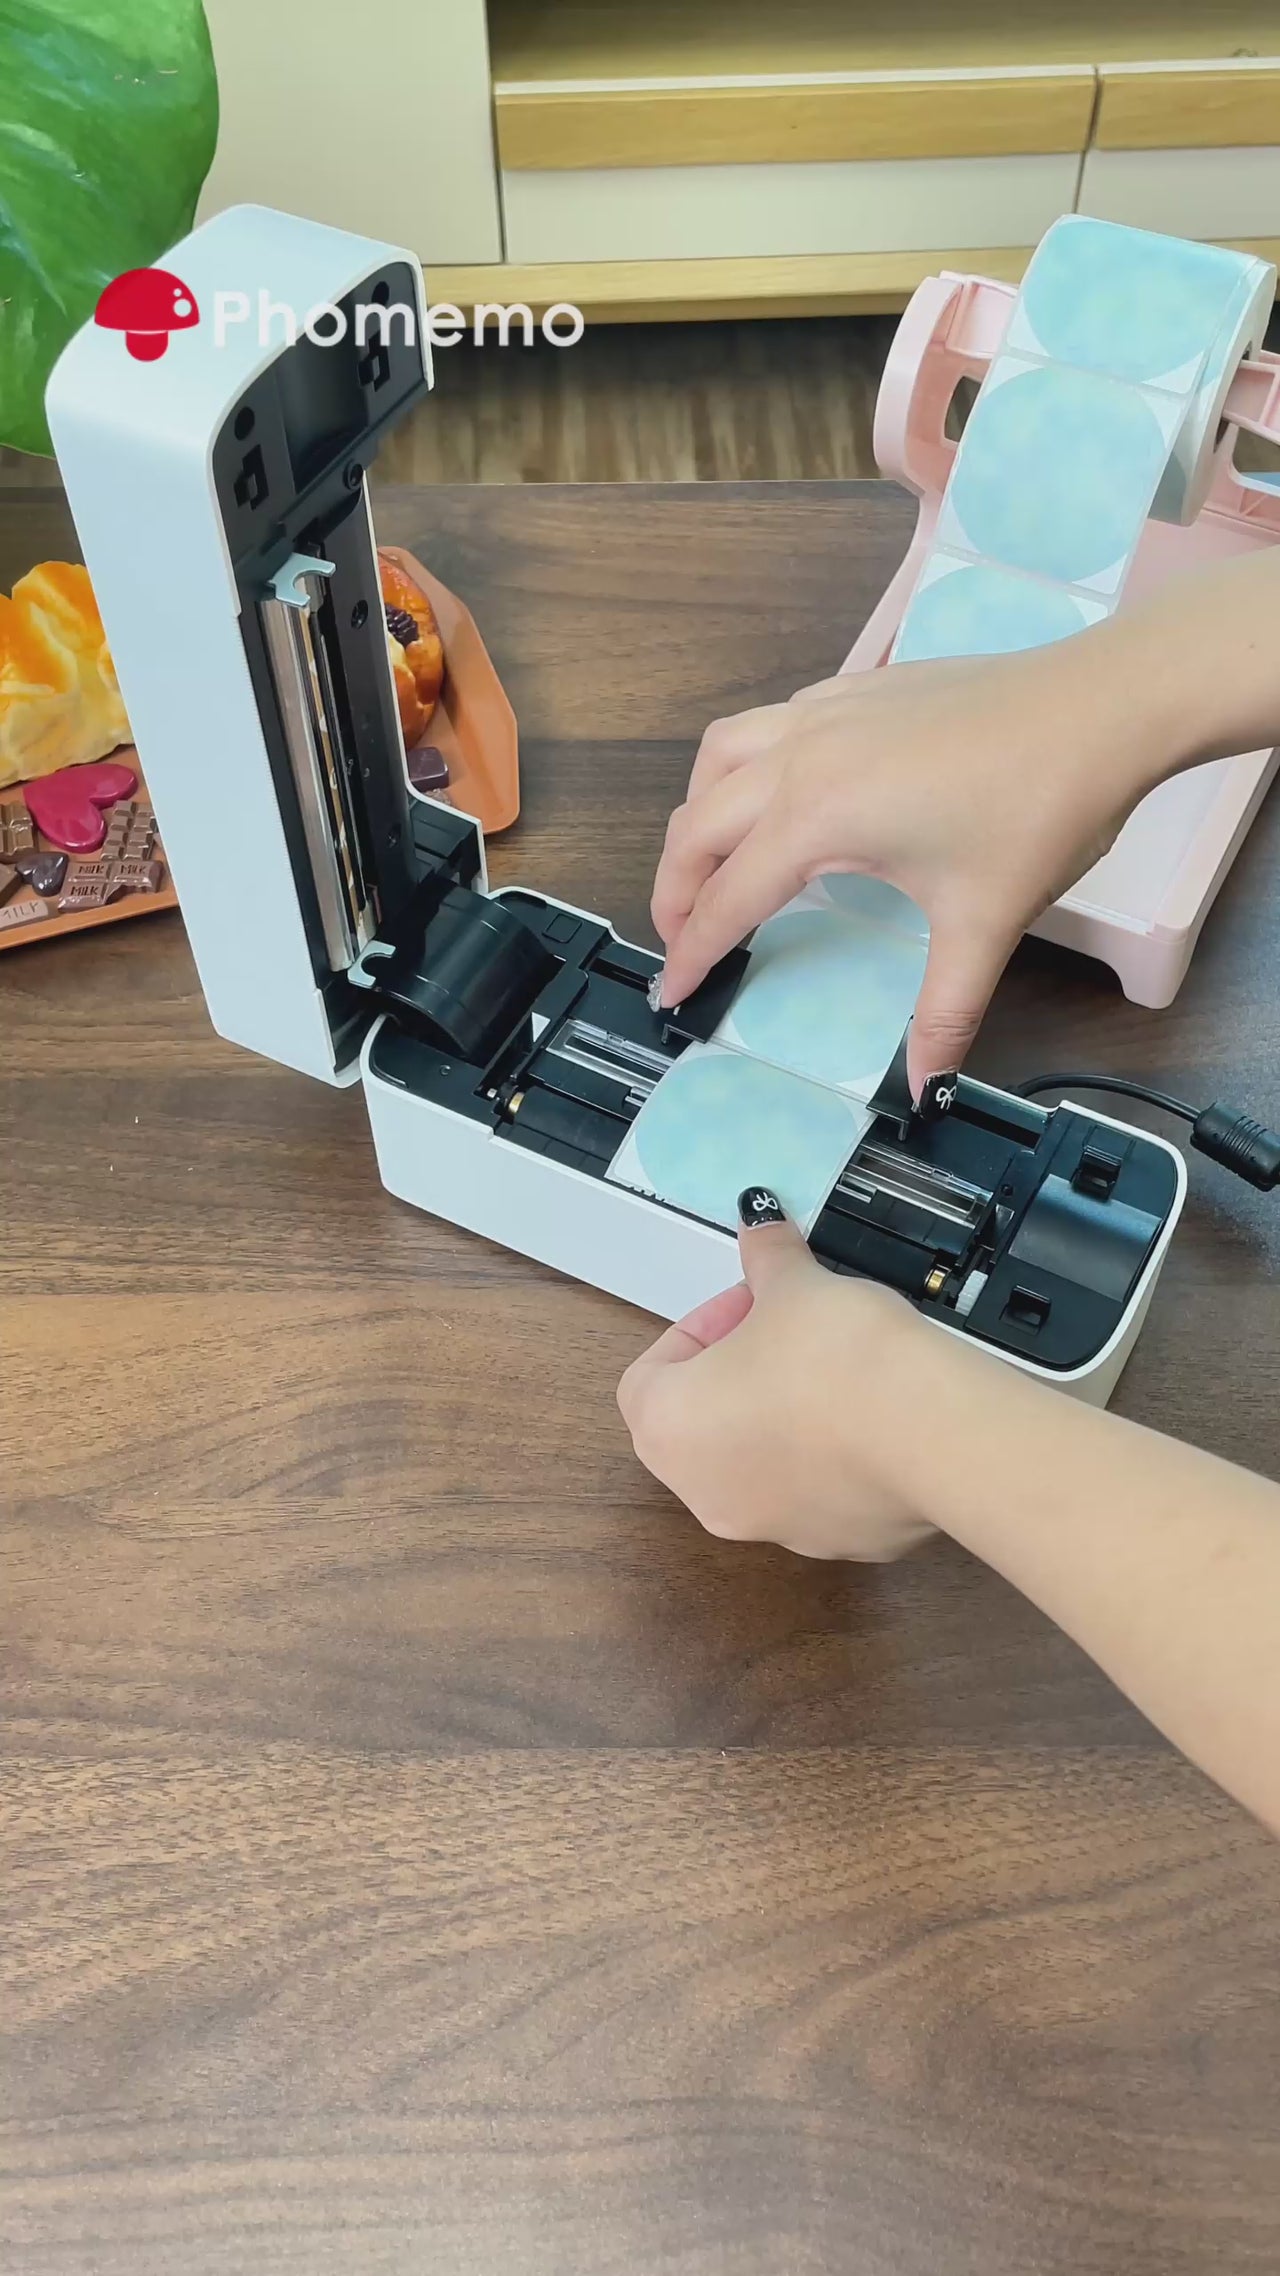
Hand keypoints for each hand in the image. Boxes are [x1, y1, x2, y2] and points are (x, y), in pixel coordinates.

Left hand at [617, 1191, 945, 1560]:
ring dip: (782, 1414)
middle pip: (701, 1423)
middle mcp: (706, 1493)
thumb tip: (758, 1221)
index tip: (752, 1302)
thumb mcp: (794, 1285)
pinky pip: (817, 1489)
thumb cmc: (838, 1358)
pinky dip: (832, 1453)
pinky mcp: (837, 1544)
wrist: (933, 1433)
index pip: (650, 1376)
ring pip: (758, 1462)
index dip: (701, 1327)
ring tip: (837, 1369)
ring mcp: (772, 1528)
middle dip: (739, 1369)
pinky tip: (874, 1414)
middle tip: (788, 1328)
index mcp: (668, 1431)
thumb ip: (767, 1256)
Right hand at [652, 635, 1167, 1097]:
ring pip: (718, 757)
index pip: (726, 898)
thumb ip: (945, 1012)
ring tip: (706, 860)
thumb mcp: (985, 924)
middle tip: (681, 939)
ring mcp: (827, 713)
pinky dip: (744, 763)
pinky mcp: (858, 688)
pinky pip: (768, 723)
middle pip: (698, 826)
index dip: (692, 952)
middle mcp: (802, 757)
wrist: (1100, 709)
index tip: (672, 989)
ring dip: (697, 813)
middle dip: (675, 889)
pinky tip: (775, 791)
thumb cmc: (1041, 806)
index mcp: (818, 818)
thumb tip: (927, 1081)